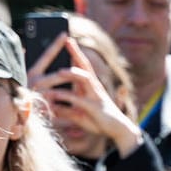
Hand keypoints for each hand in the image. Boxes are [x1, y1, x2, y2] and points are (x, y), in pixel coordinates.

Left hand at [30, 35, 142, 157]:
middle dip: (76, 53)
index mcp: (90, 86)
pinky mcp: (95, 107)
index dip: (75, 53)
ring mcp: (96, 96)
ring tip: (59, 70)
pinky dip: (67, 97)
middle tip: (67, 40)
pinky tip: (56, 95)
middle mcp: (94, 87)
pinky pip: (80, 100)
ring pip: (85, 79)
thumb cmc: (99, 122)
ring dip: (72, 74)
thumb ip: (66, 109)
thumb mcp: (79, 115)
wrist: (118, 131)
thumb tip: (52, 107)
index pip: (82, 65)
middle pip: (85, 66)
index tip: (67, 40)